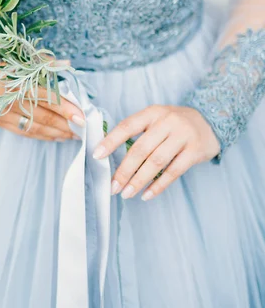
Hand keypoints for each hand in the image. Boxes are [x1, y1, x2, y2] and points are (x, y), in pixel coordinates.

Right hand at [0, 54, 84, 141]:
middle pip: (43, 115)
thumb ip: (44, 62)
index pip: (47, 98)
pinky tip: (54, 137)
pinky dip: (40, 136)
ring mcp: (1, 113)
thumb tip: (67, 65)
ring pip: (34, 127)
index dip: (66, 108)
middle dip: (65, 124)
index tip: (82, 116)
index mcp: (16, 82)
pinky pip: (23, 132)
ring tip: (72, 135)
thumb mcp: (19, 57)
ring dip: (55, 133)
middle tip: (82, 130)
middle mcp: (8, 100)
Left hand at [93, 105, 219, 200]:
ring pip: (156, 162)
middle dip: (124, 170)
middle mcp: (167, 122)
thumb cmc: (175, 124)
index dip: (111, 141)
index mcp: (153, 112)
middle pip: (141, 148)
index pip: (128, 126)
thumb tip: (111, 153)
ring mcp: (183, 135)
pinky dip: (159, 185)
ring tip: (126, 194)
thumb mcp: (157, 119)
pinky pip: (174, 172)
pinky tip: (147, 195)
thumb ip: (139, 131)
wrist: (211, 120)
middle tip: (113, 187)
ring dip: (139, 180)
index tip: (97, 155)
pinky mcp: (195, 151)